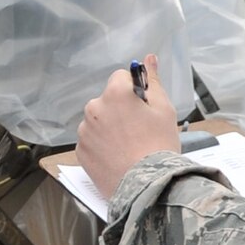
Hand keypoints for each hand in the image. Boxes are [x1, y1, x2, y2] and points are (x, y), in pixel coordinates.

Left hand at [75, 53, 181, 199]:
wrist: (147, 185)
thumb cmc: (159, 145)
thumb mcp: (164, 109)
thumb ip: (153, 82)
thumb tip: (149, 58)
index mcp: (114, 94)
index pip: (120, 77)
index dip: (134, 90)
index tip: (143, 107)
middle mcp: (93, 108)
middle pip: (107, 99)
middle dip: (119, 109)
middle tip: (138, 129)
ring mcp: (84, 131)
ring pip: (97, 120)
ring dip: (109, 127)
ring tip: (128, 146)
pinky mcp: (80, 151)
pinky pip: (91, 140)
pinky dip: (101, 145)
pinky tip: (117, 156)